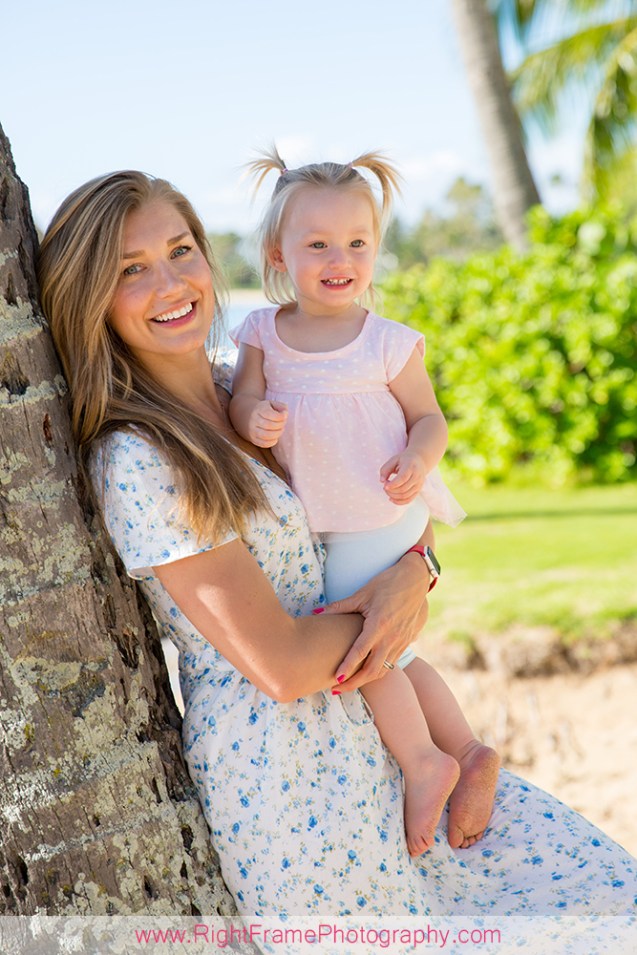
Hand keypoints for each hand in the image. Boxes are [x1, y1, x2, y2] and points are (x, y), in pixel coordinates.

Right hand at [248, 400, 287, 447]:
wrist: (247, 417)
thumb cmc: (263, 410)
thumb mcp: (272, 404)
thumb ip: (281, 406)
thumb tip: (285, 414)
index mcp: (259, 409)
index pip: (270, 414)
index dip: (281, 416)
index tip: (285, 416)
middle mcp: (254, 420)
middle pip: (269, 425)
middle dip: (280, 425)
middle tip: (283, 424)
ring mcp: (252, 430)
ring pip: (266, 435)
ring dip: (277, 434)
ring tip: (280, 430)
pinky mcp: (253, 439)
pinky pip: (263, 444)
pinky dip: (272, 442)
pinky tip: (275, 438)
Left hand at [321, 556, 429, 692]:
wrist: (416, 579)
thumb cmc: (388, 583)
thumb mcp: (363, 593)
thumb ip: (340, 607)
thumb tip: (317, 612)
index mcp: (379, 624)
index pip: (360, 652)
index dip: (347, 668)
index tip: (335, 680)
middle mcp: (391, 637)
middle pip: (372, 670)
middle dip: (353, 683)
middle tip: (335, 689)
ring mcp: (401, 641)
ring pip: (382, 670)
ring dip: (365, 681)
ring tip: (348, 685)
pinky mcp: (406, 642)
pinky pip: (391, 663)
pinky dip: (377, 672)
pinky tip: (365, 673)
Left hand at [380, 450, 426, 504]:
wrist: (419, 461)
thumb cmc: (404, 460)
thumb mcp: (394, 460)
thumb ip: (386, 469)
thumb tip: (382, 481)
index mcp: (411, 466)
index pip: (403, 478)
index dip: (393, 484)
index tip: (384, 485)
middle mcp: (417, 476)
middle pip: (403, 489)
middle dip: (391, 490)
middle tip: (384, 486)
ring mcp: (419, 485)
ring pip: (405, 496)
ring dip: (393, 496)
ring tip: (387, 491)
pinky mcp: (418, 490)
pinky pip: (408, 500)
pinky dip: (399, 502)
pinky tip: (391, 498)